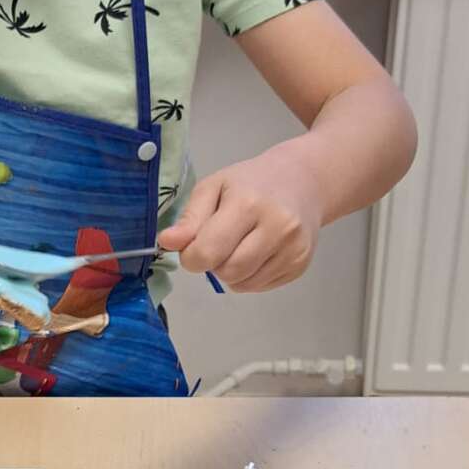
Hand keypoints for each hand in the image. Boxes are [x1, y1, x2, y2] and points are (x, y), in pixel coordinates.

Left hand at [157, 146, 322, 289]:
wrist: (302, 182)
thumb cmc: (250, 183)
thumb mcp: (213, 187)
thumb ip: (189, 218)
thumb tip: (166, 242)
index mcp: (249, 204)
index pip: (208, 251)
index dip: (192, 256)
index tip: (193, 245)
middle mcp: (277, 227)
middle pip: (227, 271)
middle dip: (213, 264)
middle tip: (219, 242)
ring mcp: (293, 248)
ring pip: (243, 284)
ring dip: (231, 272)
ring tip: (239, 245)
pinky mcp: (301, 264)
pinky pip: (260, 287)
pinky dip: (249, 276)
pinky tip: (257, 252)